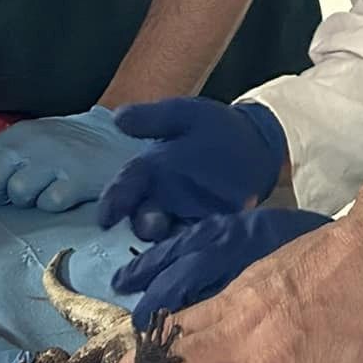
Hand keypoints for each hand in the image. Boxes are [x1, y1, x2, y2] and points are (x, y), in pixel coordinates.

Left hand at [0, 106, 130, 212]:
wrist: (125, 144)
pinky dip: (57, 204)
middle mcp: (32, 142)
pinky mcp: (77, 177)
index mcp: (18, 134)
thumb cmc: (75, 148)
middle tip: (22, 195)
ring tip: (52, 189)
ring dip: (32, 200)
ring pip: (18, 193)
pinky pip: (50, 202)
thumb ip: (6, 157)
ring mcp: (55, 158)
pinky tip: (70, 192)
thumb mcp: (37, 141)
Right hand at [95, 98, 286, 240]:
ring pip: (168, 237)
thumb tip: (119, 117)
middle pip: (144, 218)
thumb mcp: (185, 115)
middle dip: (145, 224)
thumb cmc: (215, 127)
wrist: (256, 144)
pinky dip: (199, 247)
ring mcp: (185, 217)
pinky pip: (200, 243)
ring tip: (177, 243)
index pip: (125, 185)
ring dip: (169, 244)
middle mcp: (160, 199)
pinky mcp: (210, 230)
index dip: (114, 201)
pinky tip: (205, 246)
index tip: (106, 218)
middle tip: (153, 226)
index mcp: (149, 171)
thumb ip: (153, 119)